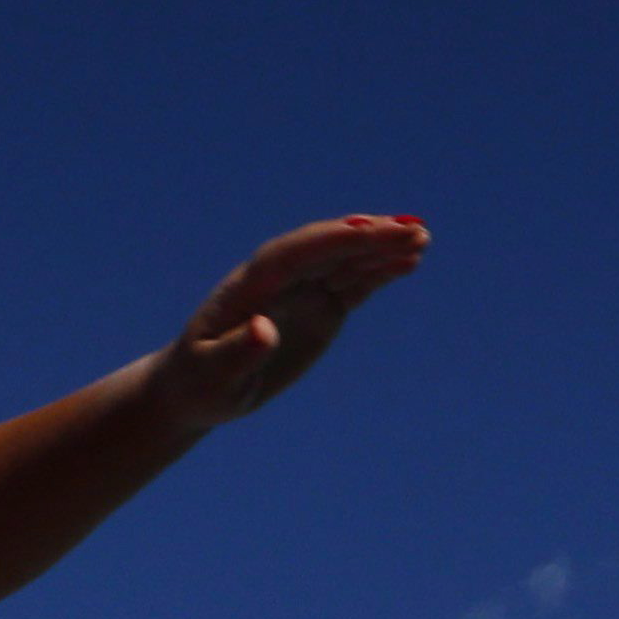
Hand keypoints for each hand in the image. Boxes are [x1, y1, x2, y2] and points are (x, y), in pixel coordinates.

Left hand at [147, 215, 429, 428]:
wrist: (196, 388)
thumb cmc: (200, 384)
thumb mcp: (214, 376)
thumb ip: (238, 352)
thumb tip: (264, 330)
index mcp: (251, 285)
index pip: (295, 253)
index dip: (332, 240)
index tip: (370, 230)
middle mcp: (279, 278)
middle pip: (327, 249)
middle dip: (368, 238)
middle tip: (413, 230)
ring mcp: (301, 290)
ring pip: (345, 261)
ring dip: (382, 249)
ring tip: (422, 241)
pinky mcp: (318, 307)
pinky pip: (352, 283)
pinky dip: (379, 271)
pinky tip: (409, 263)